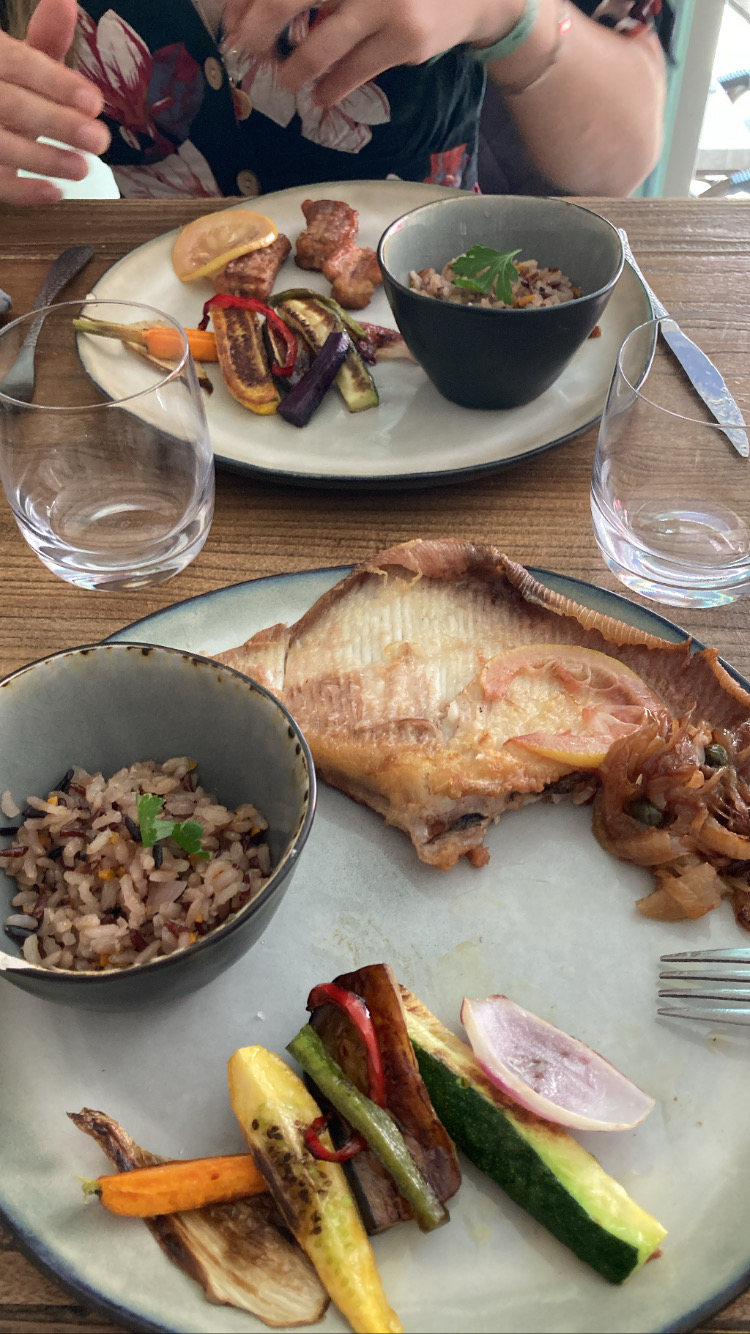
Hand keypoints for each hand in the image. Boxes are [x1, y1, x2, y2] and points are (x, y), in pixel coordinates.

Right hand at [0, 0, 108, 204]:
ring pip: (0, 145)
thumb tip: (65, 1)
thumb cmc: (4, 89)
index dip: (55, 82)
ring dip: (43, 159)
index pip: (17, 63)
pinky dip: (24, 192)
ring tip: (83, 168)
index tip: (94, 102)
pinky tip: (54, 193)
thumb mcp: (18, 62)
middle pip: (12, 105)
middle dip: (56, 123)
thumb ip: (45, 39)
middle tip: (99, 140)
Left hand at [222, 0, 524, 106]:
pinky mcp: (406, 37)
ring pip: (323, 42)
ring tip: (285, 81)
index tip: (231, 17)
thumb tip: (255, 11)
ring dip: (295, 67)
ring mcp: (389, 2)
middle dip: (260, 24)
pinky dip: (333, 87)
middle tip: (241, 48)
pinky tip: (321, 96)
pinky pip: (356, 69)